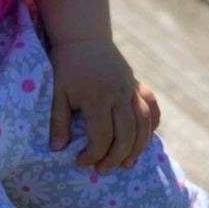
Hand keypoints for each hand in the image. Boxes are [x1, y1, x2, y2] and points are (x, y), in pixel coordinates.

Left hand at [47, 37, 160, 171]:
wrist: (84, 38)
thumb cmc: (66, 66)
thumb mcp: (57, 92)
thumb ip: (58, 121)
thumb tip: (57, 149)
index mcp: (96, 97)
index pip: (101, 136)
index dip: (93, 155)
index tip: (81, 163)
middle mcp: (118, 94)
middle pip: (126, 134)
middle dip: (115, 157)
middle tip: (103, 170)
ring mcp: (131, 89)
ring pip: (143, 124)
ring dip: (138, 147)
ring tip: (126, 163)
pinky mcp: (137, 85)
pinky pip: (151, 107)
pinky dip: (151, 125)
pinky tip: (144, 139)